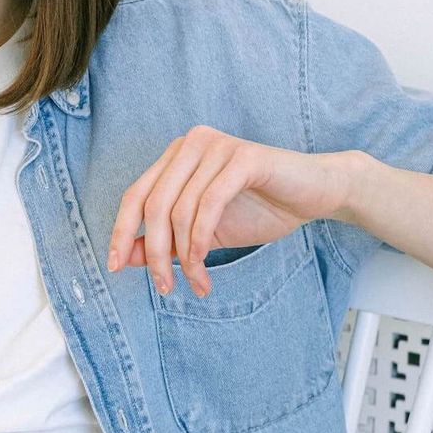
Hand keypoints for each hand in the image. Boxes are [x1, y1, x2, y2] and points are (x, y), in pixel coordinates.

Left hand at [106, 127, 362, 296]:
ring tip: (197, 282)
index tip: (116, 267)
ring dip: (184, 256)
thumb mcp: (202, 232)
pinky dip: (201, 240)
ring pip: (180, 210)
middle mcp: (190, 144)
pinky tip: (205, 263)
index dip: (121, 233)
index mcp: (175, 157)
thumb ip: (164, 240)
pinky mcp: (243, 157)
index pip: (135, 196)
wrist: (316, 194)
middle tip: (164, 287)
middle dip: (154, 253)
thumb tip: (125, 257)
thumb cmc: (260, 208)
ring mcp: (216, 147)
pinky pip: (208, 205)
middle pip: (153, 205)